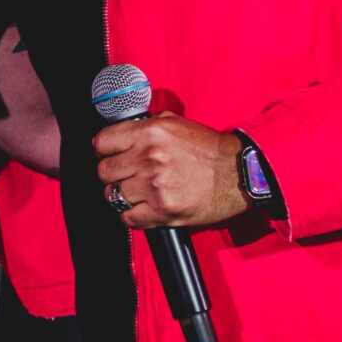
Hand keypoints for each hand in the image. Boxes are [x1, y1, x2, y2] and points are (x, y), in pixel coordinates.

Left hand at [93, 113, 248, 228]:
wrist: (239, 174)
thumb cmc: (210, 150)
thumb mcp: (176, 123)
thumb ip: (146, 126)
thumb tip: (123, 131)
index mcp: (150, 132)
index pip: (102, 142)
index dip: (104, 150)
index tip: (110, 155)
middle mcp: (149, 158)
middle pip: (104, 171)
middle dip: (113, 174)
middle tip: (126, 175)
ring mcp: (154, 186)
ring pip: (113, 195)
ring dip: (122, 195)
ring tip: (137, 192)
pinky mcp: (162, 210)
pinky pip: (128, 217)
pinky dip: (132, 215)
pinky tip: (143, 208)